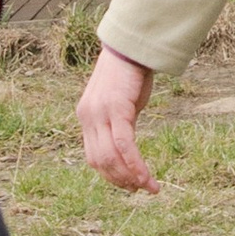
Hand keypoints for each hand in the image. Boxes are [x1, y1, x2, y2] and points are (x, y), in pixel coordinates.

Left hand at [78, 45, 158, 193]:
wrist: (132, 47)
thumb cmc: (129, 74)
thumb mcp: (120, 104)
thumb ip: (118, 124)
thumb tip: (126, 146)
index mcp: (86, 117)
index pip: (93, 157)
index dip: (111, 175)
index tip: (129, 184)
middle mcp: (87, 117)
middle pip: (100, 161)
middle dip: (121, 180)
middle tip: (140, 189)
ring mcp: (99, 113)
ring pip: (111, 157)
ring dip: (130, 176)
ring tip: (148, 186)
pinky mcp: (115, 109)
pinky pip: (124, 144)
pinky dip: (135, 164)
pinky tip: (146, 176)